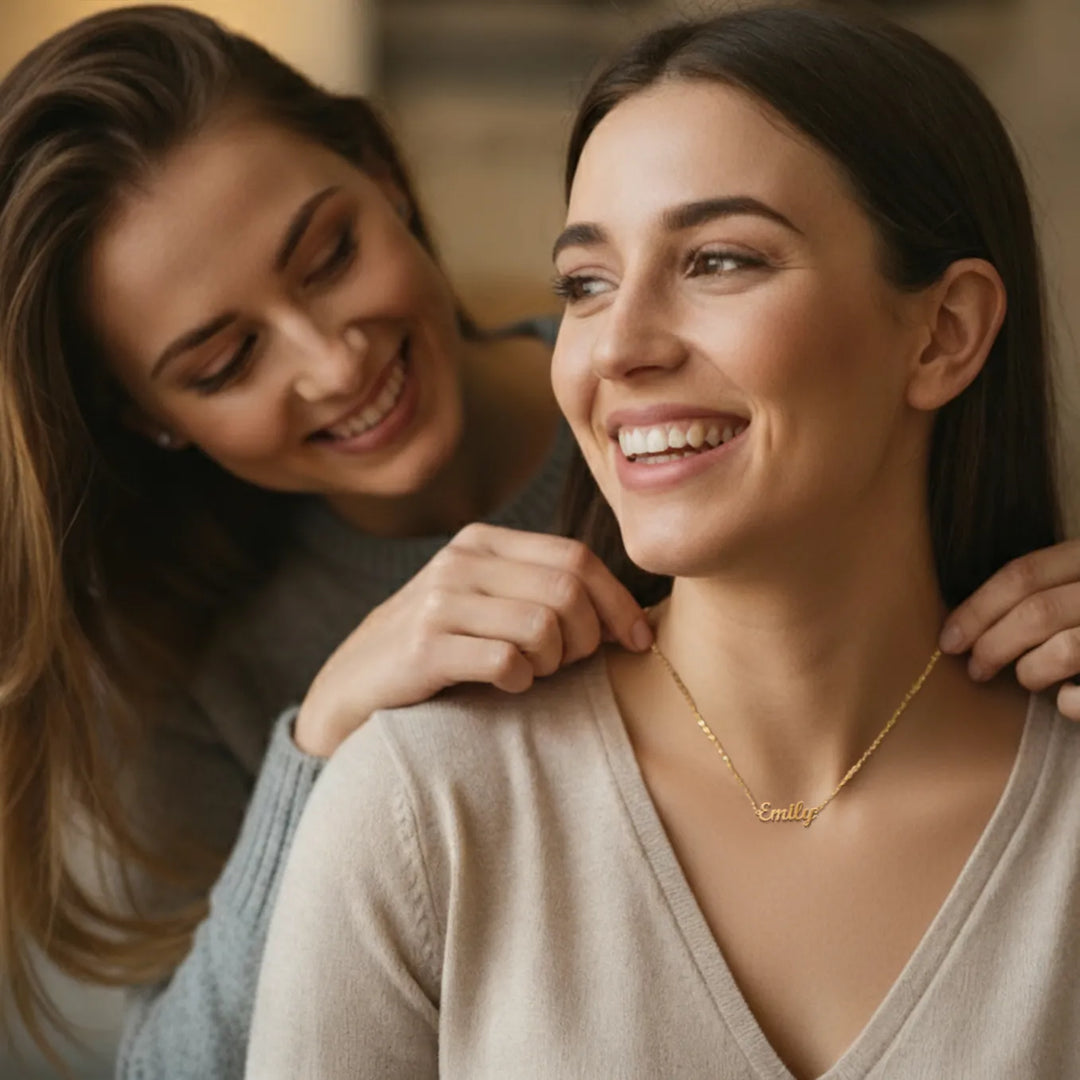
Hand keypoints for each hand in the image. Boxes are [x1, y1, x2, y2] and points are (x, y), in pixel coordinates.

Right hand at [294, 523, 652, 755]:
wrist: (348, 689)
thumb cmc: (434, 650)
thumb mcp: (480, 604)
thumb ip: (537, 593)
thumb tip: (627, 617)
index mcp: (482, 543)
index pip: (576, 557)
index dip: (618, 602)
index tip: (638, 641)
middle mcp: (461, 560)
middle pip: (568, 590)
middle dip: (589, 637)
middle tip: (572, 666)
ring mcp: (440, 601)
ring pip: (544, 625)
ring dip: (554, 663)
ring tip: (533, 674)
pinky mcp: (425, 646)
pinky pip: (508, 661)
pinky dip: (521, 681)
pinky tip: (506, 686)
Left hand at [939, 539, 1079, 718]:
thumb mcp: (1077, 586)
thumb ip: (1049, 589)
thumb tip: (969, 625)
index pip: (1024, 573)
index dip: (977, 607)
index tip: (948, 639)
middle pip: (1038, 611)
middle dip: (993, 644)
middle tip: (975, 668)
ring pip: (1066, 649)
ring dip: (1030, 672)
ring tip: (1027, 679)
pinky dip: (1068, 703)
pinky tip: (1066, 700)